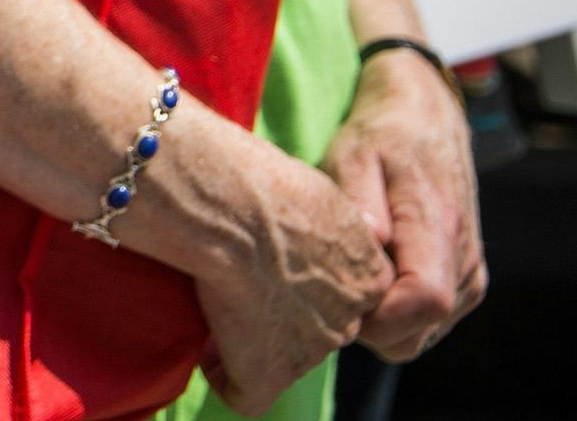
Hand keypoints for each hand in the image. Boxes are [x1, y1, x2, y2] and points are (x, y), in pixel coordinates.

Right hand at [187, 139, 389, 411]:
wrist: (235, 206)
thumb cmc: (263, 180)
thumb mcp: (322, 191)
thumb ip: (338, 222)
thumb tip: (350, 227)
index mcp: (369, 272)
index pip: (350, 294)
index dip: (310, 284)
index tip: (280, 271)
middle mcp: (351, 316)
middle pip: (322, 327)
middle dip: (286, 315)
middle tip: (246, 293)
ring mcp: (313, 346)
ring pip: (287, 356)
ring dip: (254, 340)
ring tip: (218, 314)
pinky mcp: (269, 368)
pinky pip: (249, 395)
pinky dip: (229, 380)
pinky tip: (208, 357)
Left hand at [324, 50, 485, 359]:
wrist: (427, 119)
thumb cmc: (381, 135)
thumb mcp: (354, 152)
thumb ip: (358, 199)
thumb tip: (368, 241)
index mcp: (438, 226)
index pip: (423, 300)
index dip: (375, 315)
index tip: (333, 297)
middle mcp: (464, 260)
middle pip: (415, 333)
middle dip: (366, 325)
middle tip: (329, 285)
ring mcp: (470, 275)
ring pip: (418, 335)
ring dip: (380, 321)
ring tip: (350, 272)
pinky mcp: (465, 280)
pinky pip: (426, 324)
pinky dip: (395, 314)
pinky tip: (371, 274)